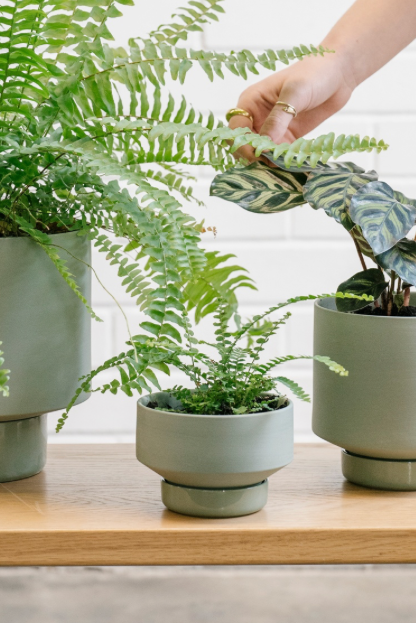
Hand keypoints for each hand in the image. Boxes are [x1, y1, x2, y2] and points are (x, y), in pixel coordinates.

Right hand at [229, 50, 355, 161]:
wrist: (339, 73)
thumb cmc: (314, 73)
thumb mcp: (294, 93)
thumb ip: (279, 119)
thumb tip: (265, 146)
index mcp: (251, 101)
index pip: (236, 128)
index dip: (241, 143)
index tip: (256, 154)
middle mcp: (257, 116)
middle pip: (245, 144)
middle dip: (254, 155)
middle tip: (269, 164)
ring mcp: (271, 128)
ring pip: (261, 152)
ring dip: (268, 161)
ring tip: (282, 166)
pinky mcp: (286, 138)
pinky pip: (278, 155)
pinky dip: (281, 162)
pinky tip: (290, 165)